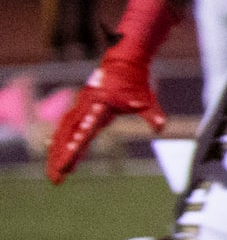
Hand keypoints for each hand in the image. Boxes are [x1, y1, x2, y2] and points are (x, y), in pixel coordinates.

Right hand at [48, 0, 179, 183]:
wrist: (123, 60)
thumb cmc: (135, 81)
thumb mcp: (145, 98)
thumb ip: (151, 113)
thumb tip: (160, 127)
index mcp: (99, 106)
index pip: (85, 130)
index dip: (75, 145)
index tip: (67, 161)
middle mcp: (85, 107)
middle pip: (67, 136)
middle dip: (59, 157)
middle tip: (55, 178)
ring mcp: (81, 107)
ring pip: (63, 133)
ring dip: (57, 153)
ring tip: (55, 173)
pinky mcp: (81, 108)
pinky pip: (66, 127)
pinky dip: (60, 141)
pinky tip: (54, 152)